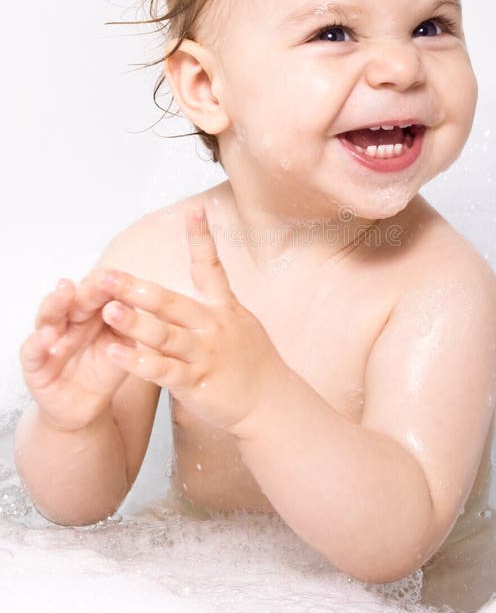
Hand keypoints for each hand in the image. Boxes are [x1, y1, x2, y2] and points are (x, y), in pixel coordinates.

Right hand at [19, 272, 136, 431]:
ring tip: (65, 292)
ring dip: (56, 303)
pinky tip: (46, 335)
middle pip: (73, 300)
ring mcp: (49, 340)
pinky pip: (32, 351)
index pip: (96, 291)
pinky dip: (37, 342)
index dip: (106, 284)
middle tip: (97, 281)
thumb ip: (130, 325)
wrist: (88, 406)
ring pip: (48, 316)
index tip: (118, 276)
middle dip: (85, 289)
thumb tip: (144, 299)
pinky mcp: (35, 365)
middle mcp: (68, 321)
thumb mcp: (124, 345)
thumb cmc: (106, 369)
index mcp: (91, 312)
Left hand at [99, 205, 283, 431]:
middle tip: (106, 276)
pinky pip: (162, 370)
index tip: (195, 211)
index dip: (203, 239)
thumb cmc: (250, 361)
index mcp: (223, 309)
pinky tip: (115, 352)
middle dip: (136, 288)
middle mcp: (213, 327)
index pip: (211, 267)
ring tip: (107, 311)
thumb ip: (212, 305)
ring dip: (134, 323)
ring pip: (164, 336)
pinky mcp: (196, 382)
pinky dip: (138, 362)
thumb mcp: (238, 323)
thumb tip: (196, 279)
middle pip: (171, 303)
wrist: (272, 401)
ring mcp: (204, 355)